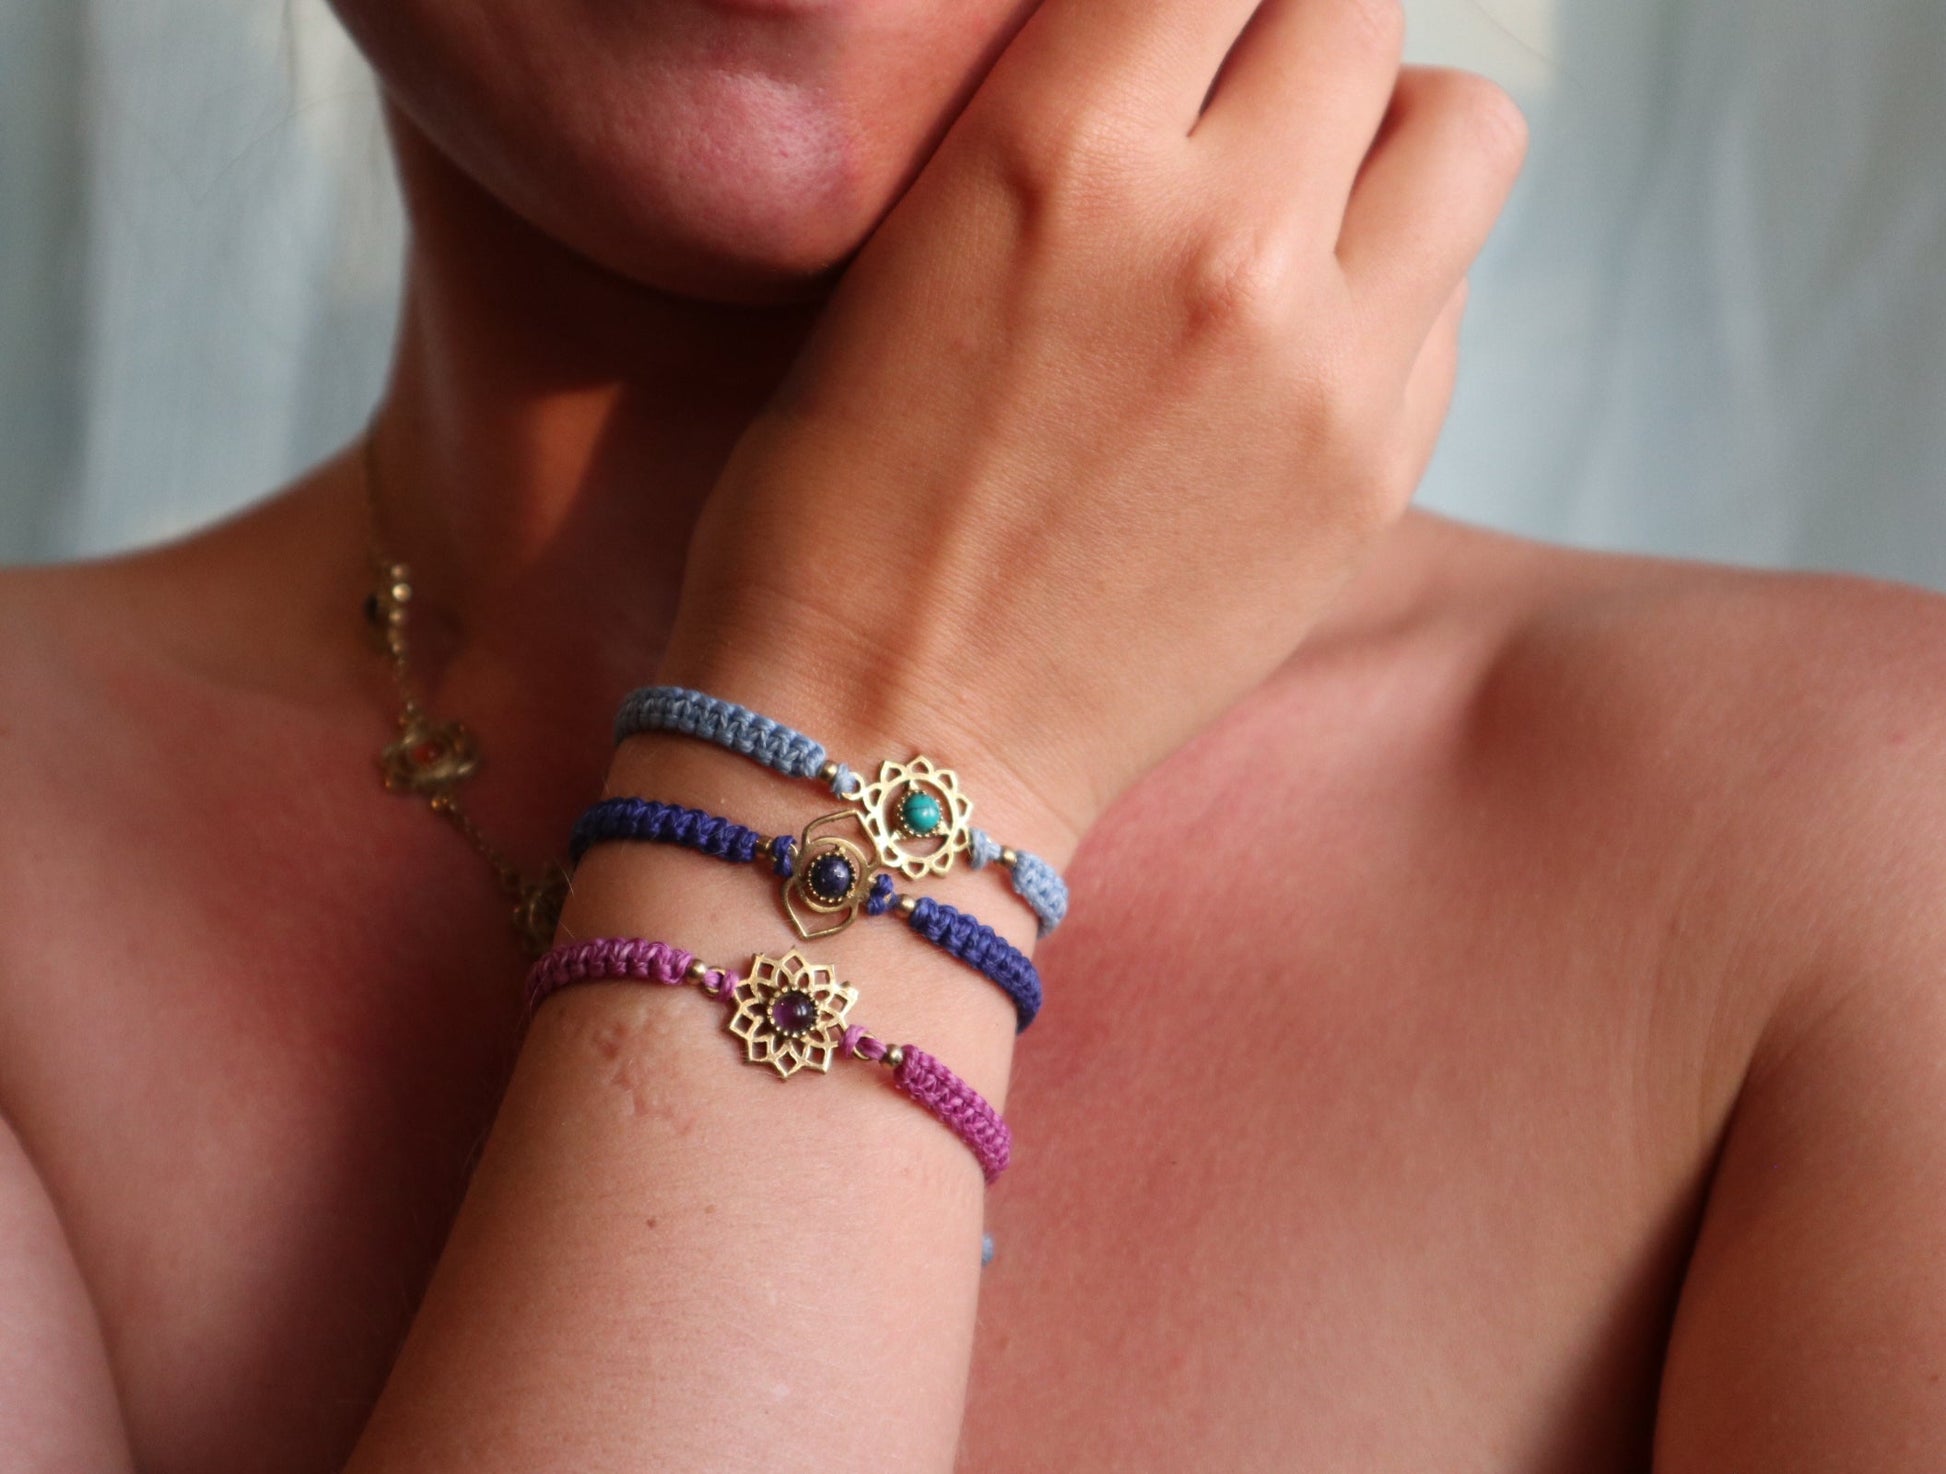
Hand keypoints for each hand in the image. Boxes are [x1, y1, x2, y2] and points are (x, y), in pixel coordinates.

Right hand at [656, 0, 1526, 861]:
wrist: (884, 749)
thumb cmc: (835, 516)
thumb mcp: (904, 261)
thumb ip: (1061, 126)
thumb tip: (1176, 49)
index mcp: (1058, 152)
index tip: (1181, 32)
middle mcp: (1219, 236)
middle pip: (1360, 7)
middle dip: (1295, 35)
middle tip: (1235, 101)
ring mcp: (1323, 364)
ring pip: (1467, 131)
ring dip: (1392, 136)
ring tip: (1309, 204)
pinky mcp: (1375, 476)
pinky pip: (1448, 298)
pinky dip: (1392, 288)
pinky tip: (1293, 351)